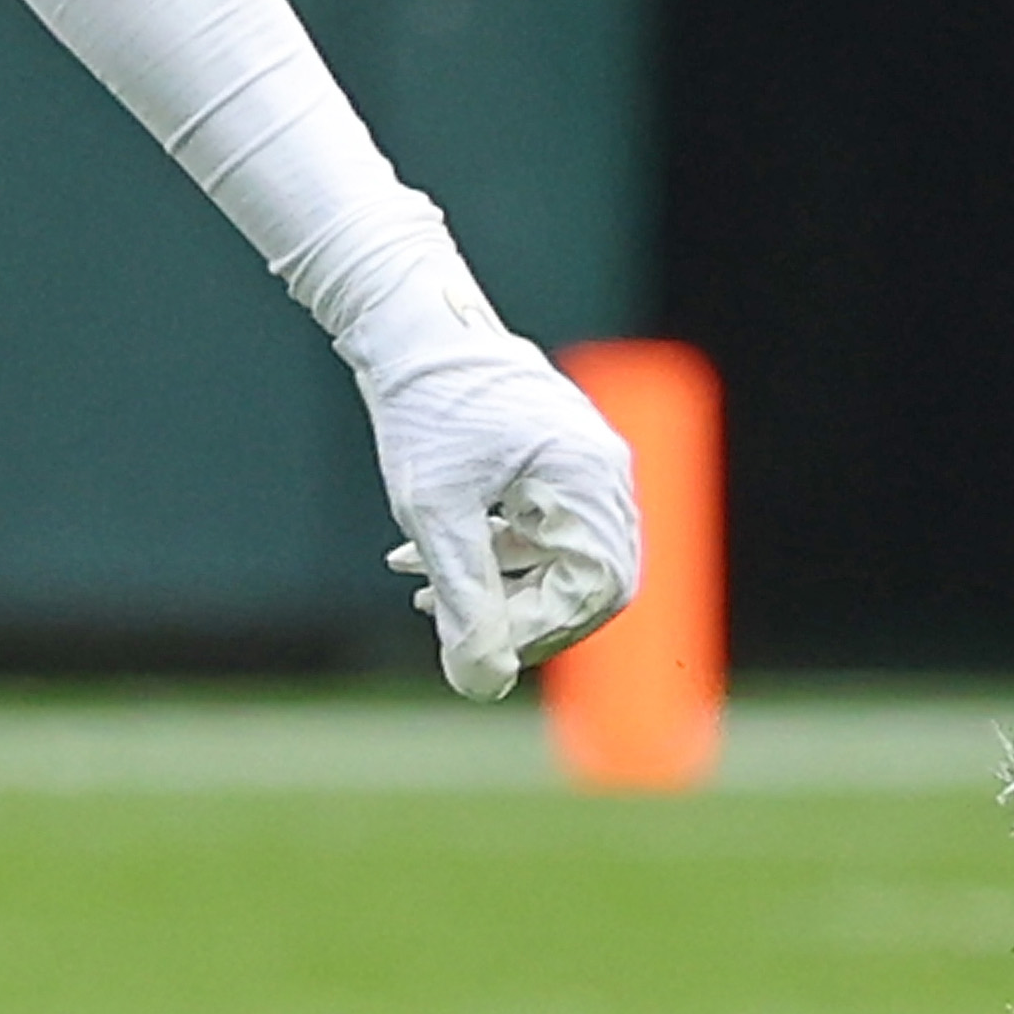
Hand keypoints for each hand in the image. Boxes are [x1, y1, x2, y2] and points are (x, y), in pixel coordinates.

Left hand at [351, 314, 641, 700]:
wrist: (410, 326)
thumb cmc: (424, 409)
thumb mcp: (435, 514)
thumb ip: (464, 601)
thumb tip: (481, 688)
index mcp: (589, 479)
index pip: (594, 588)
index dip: (537, 631)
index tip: (471, 644)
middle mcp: (603, 471)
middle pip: (588, 580)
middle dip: (518, 614)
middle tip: (455, 631)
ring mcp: (585, 463)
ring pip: (560, 556)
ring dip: (495, 586)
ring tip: (421, 596)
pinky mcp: (555, 460)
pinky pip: (542, 528)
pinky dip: (491, 553)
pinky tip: (418, 562)